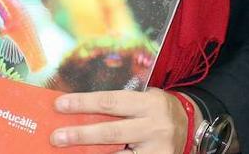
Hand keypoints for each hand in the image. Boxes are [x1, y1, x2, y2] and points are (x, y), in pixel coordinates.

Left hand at [53, 88, 191, 152]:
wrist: (192, 128)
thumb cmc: (159, 111)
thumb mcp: (146, 100)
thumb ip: (120, 106)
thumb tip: (82, 113)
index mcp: (150, 103)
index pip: (111, 102)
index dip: (84, 103)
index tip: (60, 105)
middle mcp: (154, 126)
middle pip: (112, 132)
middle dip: (81, 135)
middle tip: (57, 137)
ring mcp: (156, 150)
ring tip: (69, 153)